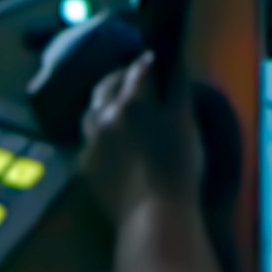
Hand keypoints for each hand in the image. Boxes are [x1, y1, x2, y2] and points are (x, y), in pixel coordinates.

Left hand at [79, 52, 201, 221]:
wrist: (153, 214)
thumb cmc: (177, 166)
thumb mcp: (185, 123)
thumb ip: (178, 91)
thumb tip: (174, 63)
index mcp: (131, 101)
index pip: (137, 71)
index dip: (145, 62)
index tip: (151, 57)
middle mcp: (104, 115)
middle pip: (105, 86)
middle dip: (118, 77)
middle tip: (129, 76)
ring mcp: (91, 141)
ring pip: (90, 112)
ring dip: (102, 103)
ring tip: (113, 106)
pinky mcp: (85, 166)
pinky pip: (88, 141)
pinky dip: (98, 133)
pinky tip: (108, 140)